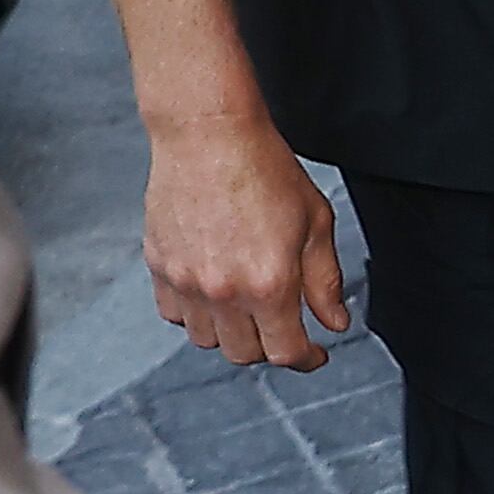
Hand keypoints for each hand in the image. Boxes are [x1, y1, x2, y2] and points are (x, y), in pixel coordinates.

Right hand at [142, 111, 351, 368]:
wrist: (209, 134)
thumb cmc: (266, 170)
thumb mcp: (316, 223)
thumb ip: (325, 281)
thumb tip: (334, 323)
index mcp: (269, 284)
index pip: (285, 353)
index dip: (306, 359)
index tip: (314, 354)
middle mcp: (223, 291)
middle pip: (244, 354)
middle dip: (269, 347)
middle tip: (283, 325)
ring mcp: (186, 281)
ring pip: (207, 339)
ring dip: (231, 333)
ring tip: (247, 307)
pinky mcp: (159, 266)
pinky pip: (174, 314)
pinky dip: (195, 314)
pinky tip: (213, 292)